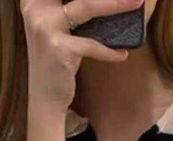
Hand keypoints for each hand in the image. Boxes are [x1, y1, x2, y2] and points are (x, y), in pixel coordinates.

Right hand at [21, 0, 142, 111]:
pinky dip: (109, 51)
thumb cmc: (56, 61)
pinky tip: (121, 54)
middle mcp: (35, 8)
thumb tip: (106, 1)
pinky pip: (92, 44)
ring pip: (87, 6)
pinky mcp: (59, 48)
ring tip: (137, 2)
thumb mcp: (56, 27)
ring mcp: (45, 26)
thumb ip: (69, 7)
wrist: (45, 99)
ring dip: (116, 4)